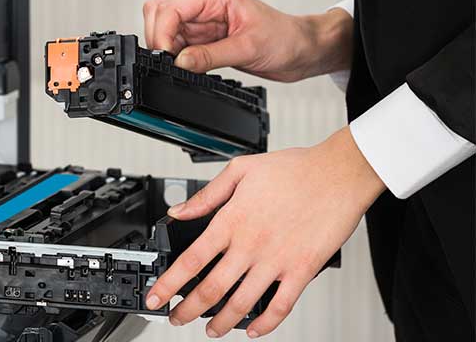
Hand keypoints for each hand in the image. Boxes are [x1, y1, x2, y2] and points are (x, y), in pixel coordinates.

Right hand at [142, 0, 352, 81]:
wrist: (302, 50)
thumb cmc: (285, 39)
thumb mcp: (248, 48)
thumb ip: (210, 56)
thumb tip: (179, 62)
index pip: (171, 8)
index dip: (163, 32)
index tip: (167, 56)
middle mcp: (205, 5)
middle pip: (160, 13)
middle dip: (159, 38)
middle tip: (169, 61)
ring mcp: (203, 21)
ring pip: (166, 30)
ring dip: (168, 49)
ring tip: (185, 65)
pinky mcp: (204, 38)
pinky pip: (178, 45)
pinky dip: (177, 57)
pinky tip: (190, 67)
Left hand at [144, 127, 384, 337]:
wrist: (339, 173)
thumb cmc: (294, 169)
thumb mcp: (240, 170)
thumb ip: (207, 195)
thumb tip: (179, 211)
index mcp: (232, 221)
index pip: (190, 260)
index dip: (168, 283)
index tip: (155, 296)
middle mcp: (250, 245)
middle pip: (211, 288)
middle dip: (188, 309)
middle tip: (176, 317)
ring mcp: (277, 261)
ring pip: (242, 303)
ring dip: (221, 322)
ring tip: (209, 329)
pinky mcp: (302, 270)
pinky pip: (281, 306)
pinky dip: (265, 324)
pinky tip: (253, 330)